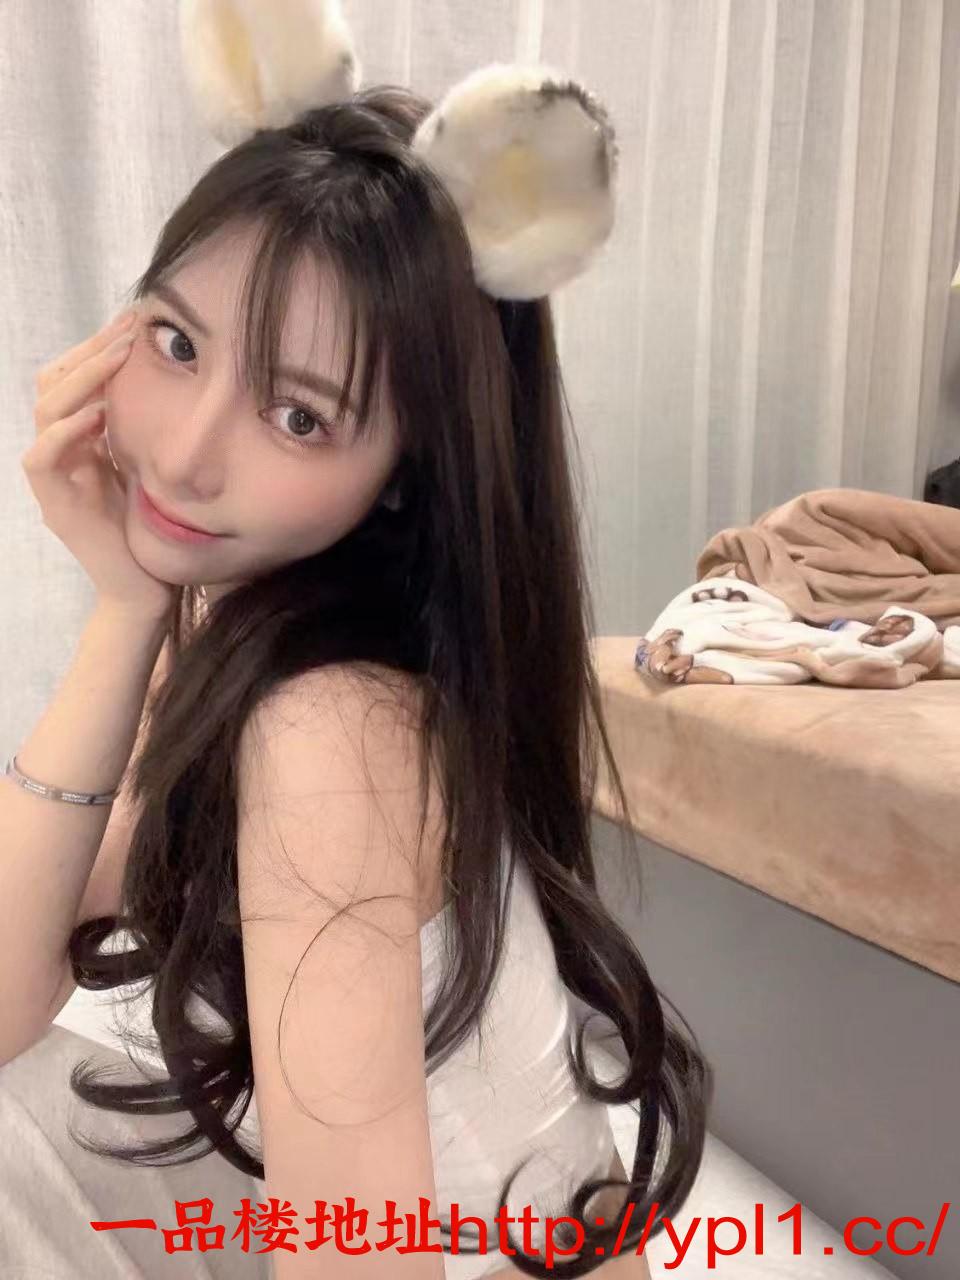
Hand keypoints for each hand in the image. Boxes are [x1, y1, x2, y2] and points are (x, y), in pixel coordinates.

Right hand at [21, 310, 175, 622]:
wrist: (146, 589)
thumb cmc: (156, 529)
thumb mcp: (154, 464)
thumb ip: (148, 428)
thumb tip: (178, 378)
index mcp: (83, 440)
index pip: (73, 379)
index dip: (96, 347)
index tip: (135, 320)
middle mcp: (63, 454)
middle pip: (54, 384)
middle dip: (90, 352)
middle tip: (128, 328)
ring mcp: (55, 480)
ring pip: (45, 411)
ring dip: (82, 379)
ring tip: (117, 357)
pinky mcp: (56, 507)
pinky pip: (41, 458)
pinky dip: (65, 432)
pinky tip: (98, 413)